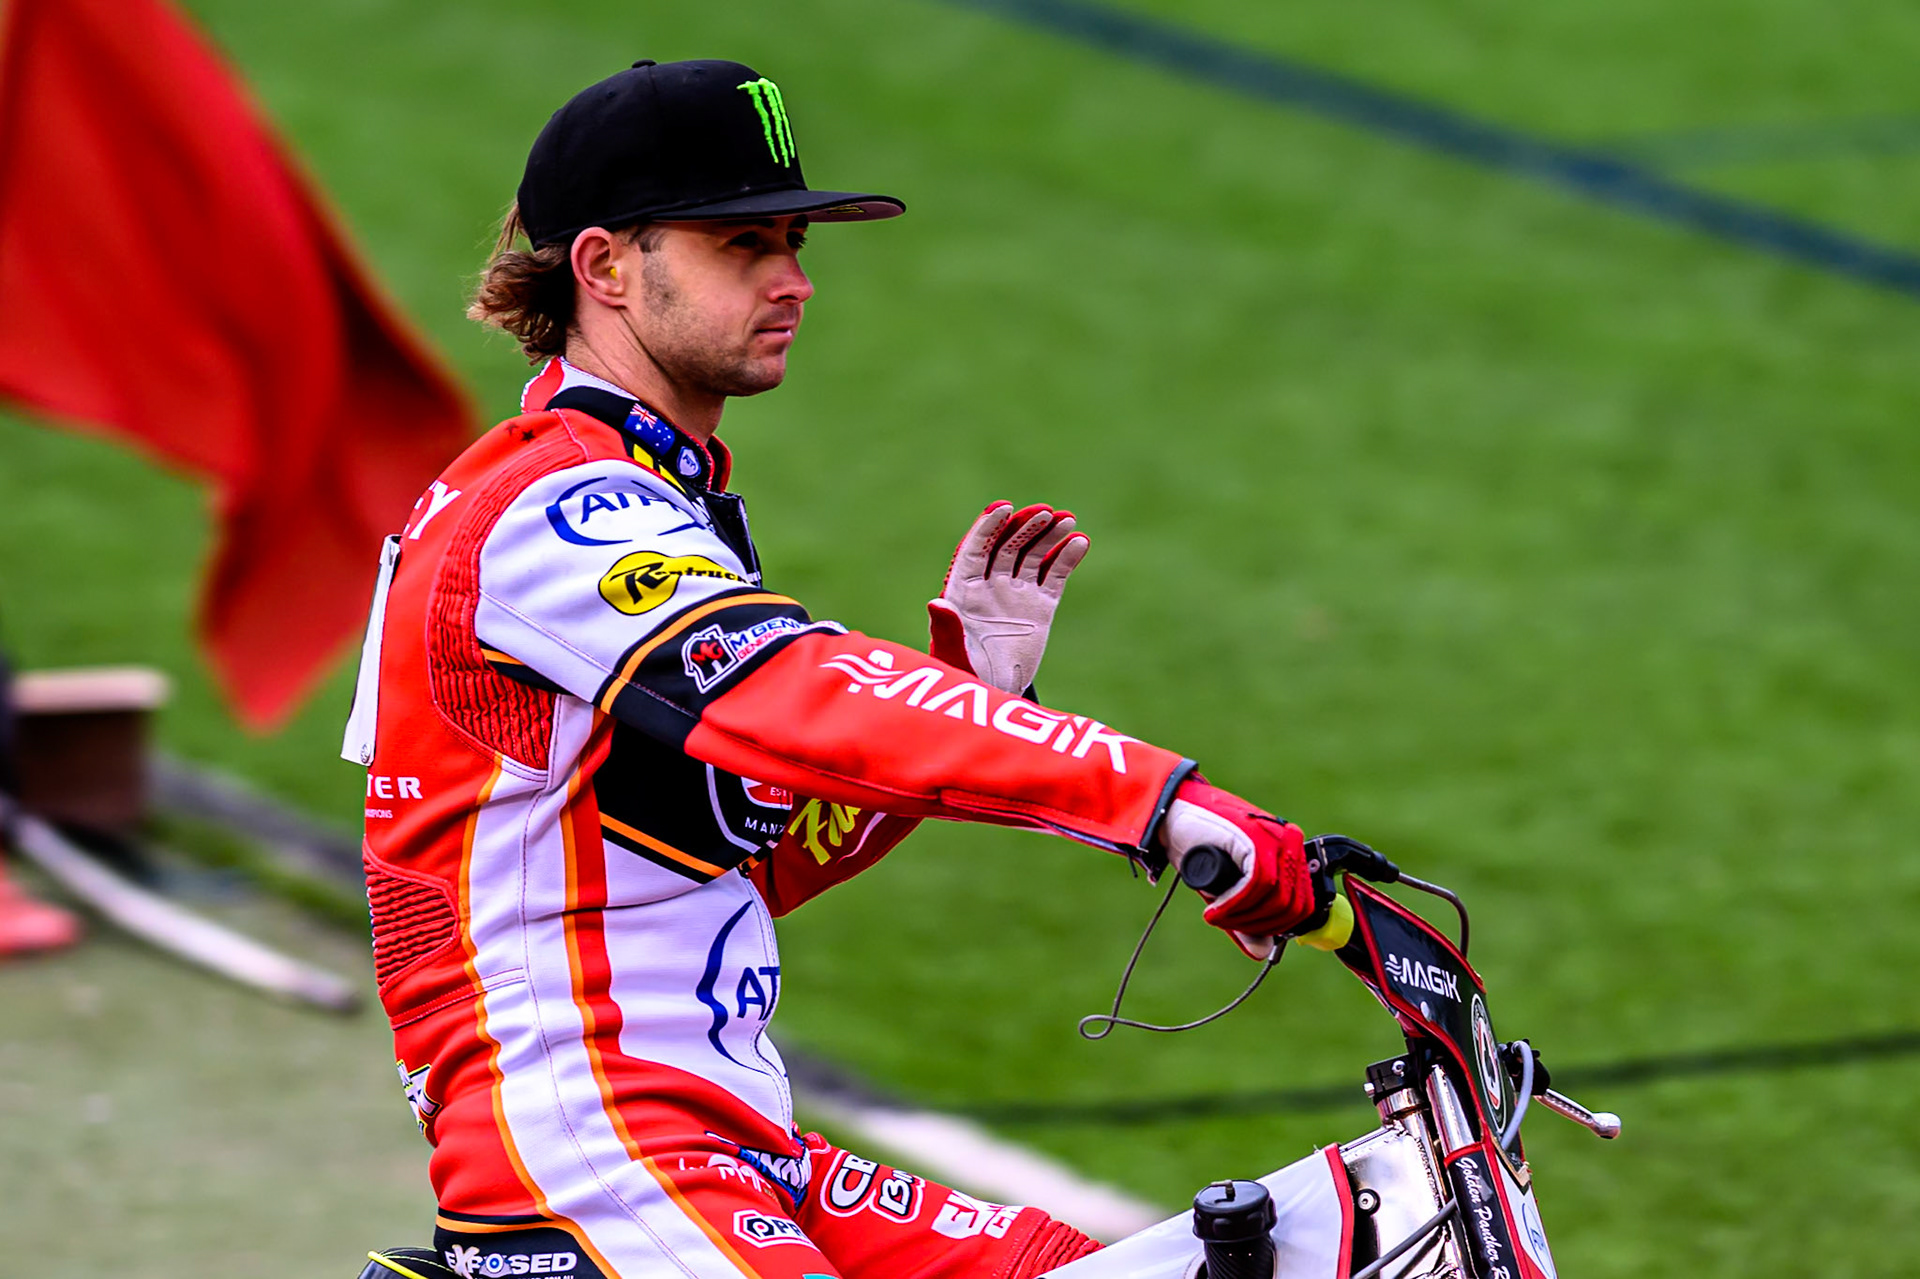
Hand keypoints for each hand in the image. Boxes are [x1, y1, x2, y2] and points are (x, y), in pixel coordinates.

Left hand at [927, 501, 1089, 695]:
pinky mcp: (1041, 607)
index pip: (975, 550)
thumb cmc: (965, 676)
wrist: (994, 696)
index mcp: (963, 591)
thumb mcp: (953, 655)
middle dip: (1024, 527)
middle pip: (1007, 547)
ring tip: (1068, 520)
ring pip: (1033, 556)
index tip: (1002, 508)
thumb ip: (947, 630)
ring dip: (1049, 536)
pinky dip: (1066, 558)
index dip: (987, 528)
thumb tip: (936, 603)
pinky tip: (1080, 542)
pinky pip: (1054, 576)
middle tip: (1044, 512)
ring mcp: (1017, 594)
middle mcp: (990, 586)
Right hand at [1156, 776, 1314, 958]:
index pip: (1304, 904)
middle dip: (1260, 926)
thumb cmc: (1199, 848)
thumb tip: (1263, 952)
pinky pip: (1256, 884)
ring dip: (1243, 917)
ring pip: (1277, 898)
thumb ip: (1246, 918)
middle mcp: (1289, 843)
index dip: (1277, 928)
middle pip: (1293, 905)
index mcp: (1290, 853)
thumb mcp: (1228, 891)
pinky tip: (1214, 910)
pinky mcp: (1255, 838)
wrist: (1171, 815)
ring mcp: (1275, 838)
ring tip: (1216, 915)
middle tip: (1227, 924)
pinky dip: (1234, 905)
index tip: (1249, 931)